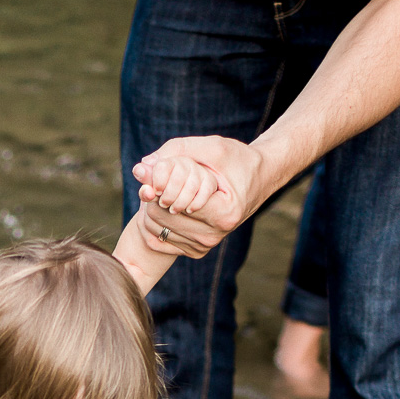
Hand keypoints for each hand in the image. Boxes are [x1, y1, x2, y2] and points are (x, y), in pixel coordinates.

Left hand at [131, 136, 270, 258]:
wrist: (259, 178)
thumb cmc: (237, 160)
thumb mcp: (211, 148)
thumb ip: (175, 153)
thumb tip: (139, 168)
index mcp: (223, 213)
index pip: (171, 203)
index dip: (158, 184)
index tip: (156, 169)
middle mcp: (214, 236)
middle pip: (159, 217)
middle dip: (153, 194)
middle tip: (160, 179)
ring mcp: (205, 246)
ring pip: (156, 229)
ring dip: (153, 206)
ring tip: (166, 190)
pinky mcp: (196, 251)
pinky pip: (160, 238)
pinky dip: (157, 220)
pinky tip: (168, 204)